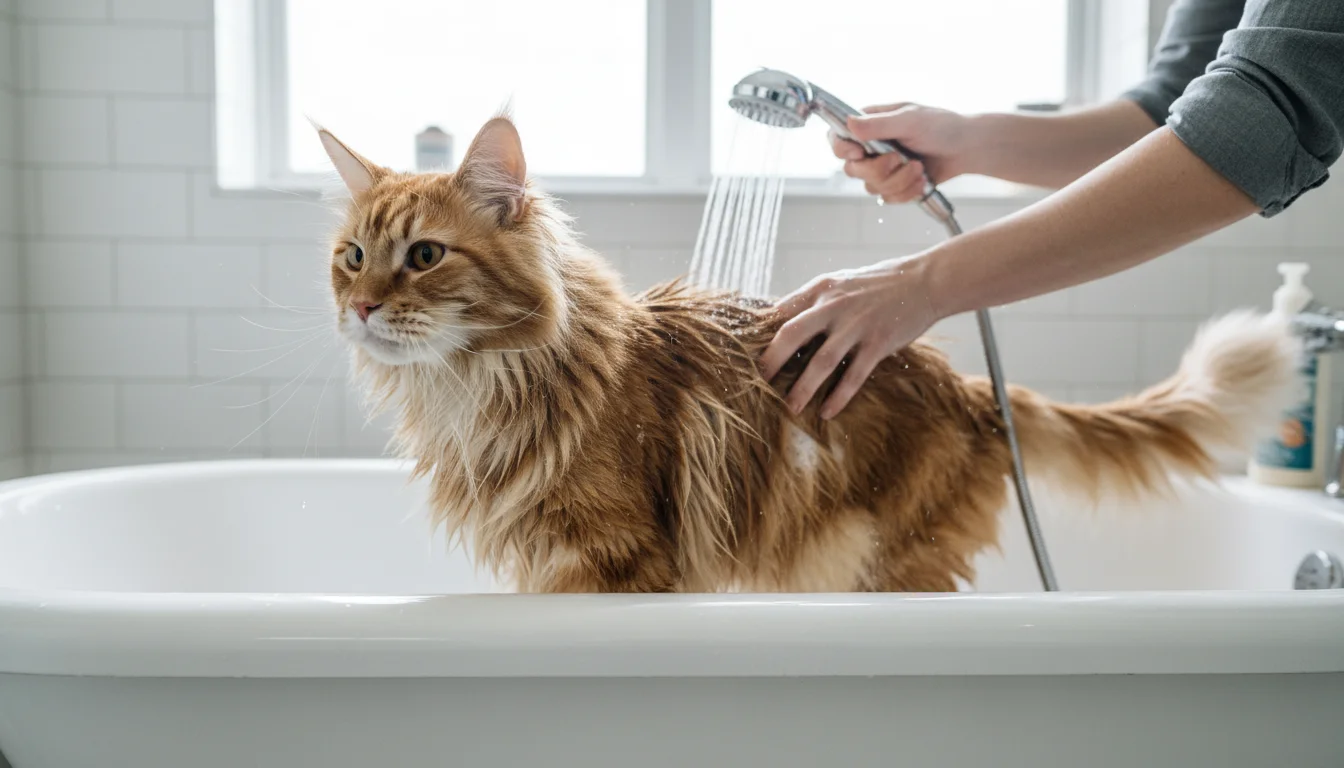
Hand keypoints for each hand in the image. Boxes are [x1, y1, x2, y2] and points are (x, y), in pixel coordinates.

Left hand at [759, 256, 939, 419]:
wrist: (924, 282)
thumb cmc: (876, 285)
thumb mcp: (840, 283)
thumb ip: (813, 301)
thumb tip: (779, 321)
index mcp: (820, 288)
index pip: (780, 311)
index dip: (760, 334)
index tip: (745, 354)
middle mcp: (834, 305)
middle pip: (791, 335)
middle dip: (771, 362)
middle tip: (757, 383)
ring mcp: (857, 325)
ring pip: (821, 361)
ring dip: (803, 388)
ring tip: (790, 408)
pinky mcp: (878, 343)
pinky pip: (854, 376)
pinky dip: (838, 397)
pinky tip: (826, 411)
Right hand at [830, 104, 971, 202]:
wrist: (966, 149)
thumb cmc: (942, 127)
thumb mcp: (910, 119)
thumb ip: (879, 124)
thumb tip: (849, 123)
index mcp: (870, 125)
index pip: (838, 139)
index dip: (842, 150)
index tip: (859, 153)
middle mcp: (871, 148)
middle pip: (853, 169)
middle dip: (879, 169)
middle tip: (900, 159)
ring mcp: (882, 168)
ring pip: (871, 187)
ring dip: (899, 181)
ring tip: (919, 168)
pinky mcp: (894, 185)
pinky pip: (888, 198)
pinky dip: (907, 192)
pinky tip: (921, 181)